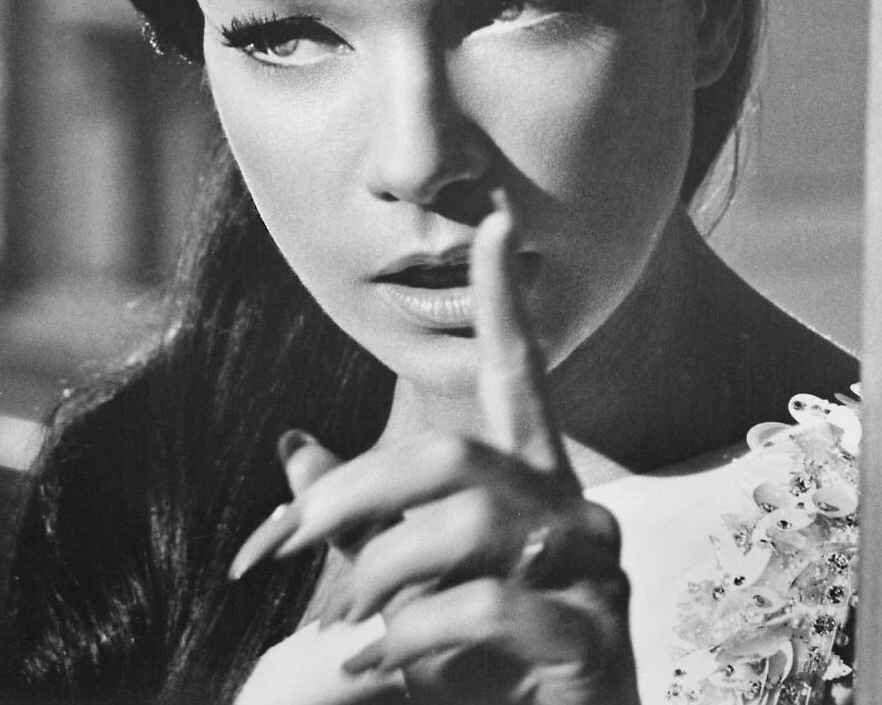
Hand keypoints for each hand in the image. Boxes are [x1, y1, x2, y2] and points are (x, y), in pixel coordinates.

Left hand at [232, 215, 639, 704]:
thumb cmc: (466, 675)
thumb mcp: (400, 588)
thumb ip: (358, 522)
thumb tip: (294, 443)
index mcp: (529, 486)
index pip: (521, 376)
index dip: (505, 302)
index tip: (494, 222)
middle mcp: (571, 511)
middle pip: (453, 457)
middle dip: (353, 494)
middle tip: (282, 549)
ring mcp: (593, 574)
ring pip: (474, 521)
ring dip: (384, 574)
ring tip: (347, 632)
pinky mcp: (598, 641)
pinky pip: (493, 605)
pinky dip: (413, 636)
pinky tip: (374, 668)